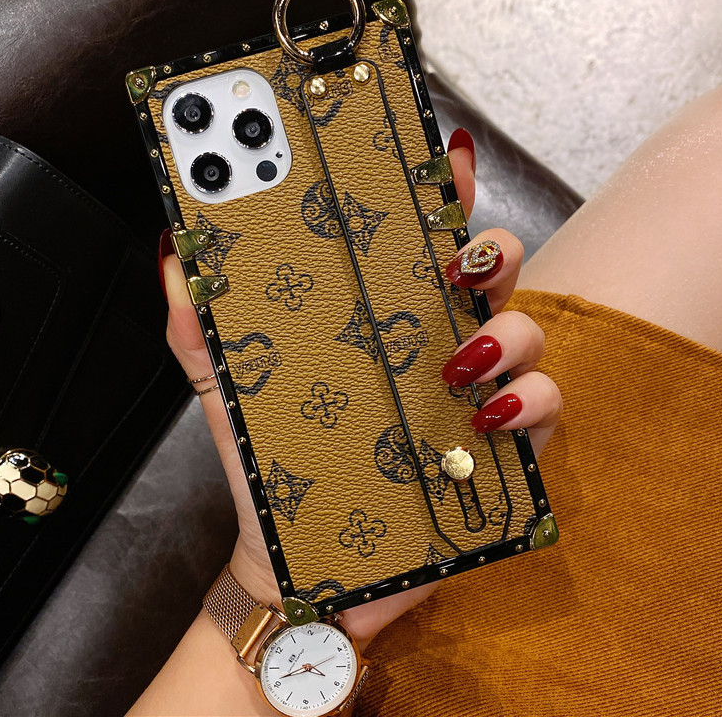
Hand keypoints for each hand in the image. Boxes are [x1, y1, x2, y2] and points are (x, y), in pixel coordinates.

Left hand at [159, 127, 562, 651]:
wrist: (305, 565)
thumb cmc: (274, 470)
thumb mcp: (228, 391)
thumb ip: (200, 326)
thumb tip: (177, 254)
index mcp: (382, 322)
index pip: (418, 243)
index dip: (436, 194)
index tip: (438, 156)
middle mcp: (436, 346)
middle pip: (487, 273)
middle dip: (489, 247)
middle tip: (460, 257)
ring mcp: (475, 394)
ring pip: (526, 331)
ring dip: (507, 330)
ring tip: (457, 361)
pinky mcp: (502, 449)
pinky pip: (543, 406)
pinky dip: (526, 401)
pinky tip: (482, 418)